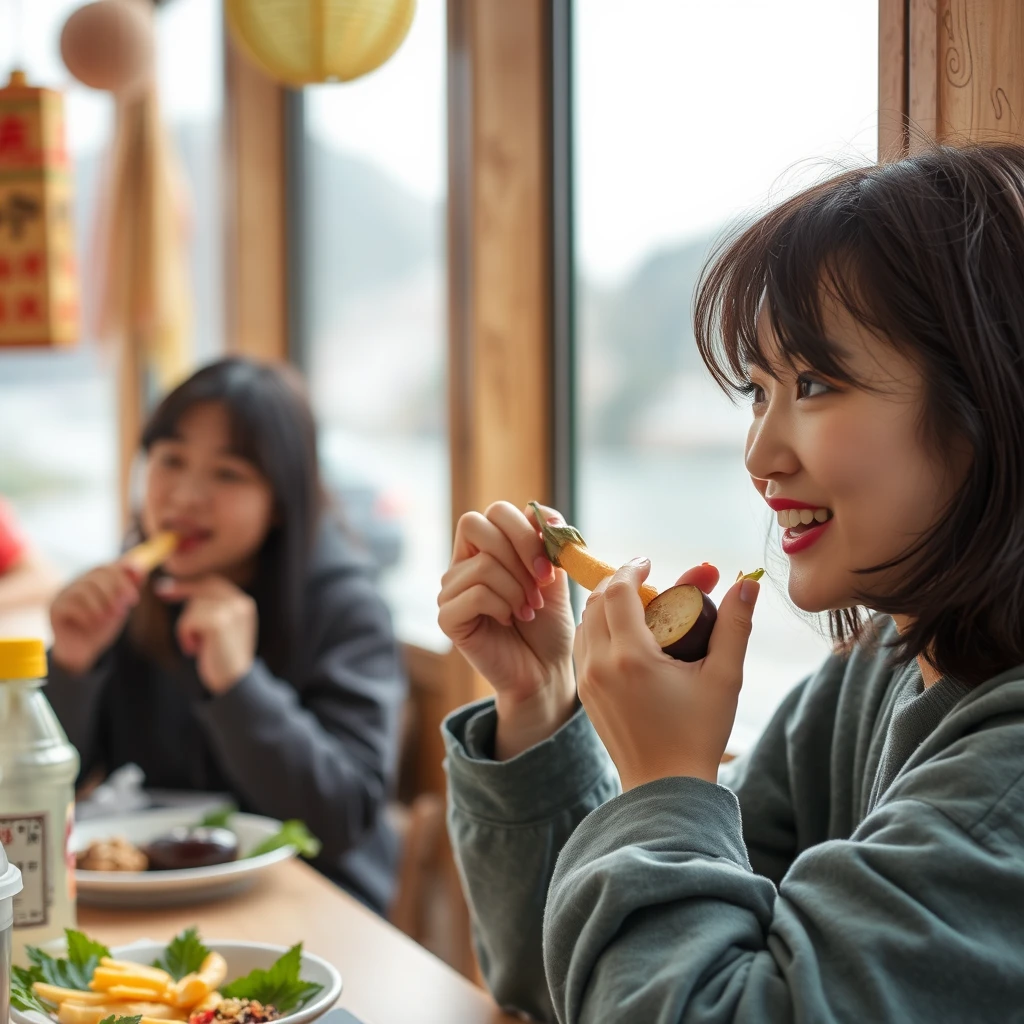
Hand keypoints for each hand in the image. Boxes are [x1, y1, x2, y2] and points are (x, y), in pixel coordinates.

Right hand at [50, 558, 145, 674]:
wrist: (83, 652)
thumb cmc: (102, 626)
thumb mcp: (120, 606)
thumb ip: (129, 588)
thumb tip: (140, 571)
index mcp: (93, 579)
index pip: (107, 568)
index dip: (123, 579)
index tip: (134, 597)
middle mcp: (77, 582)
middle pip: (96, 574)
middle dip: (114, 591)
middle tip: (122, 610)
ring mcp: (64, 593)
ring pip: (83, 588)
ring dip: (100, 604)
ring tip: (108, 618)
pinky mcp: (54, 607)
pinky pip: (70, 604)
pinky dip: (86, 614)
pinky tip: (93, 624)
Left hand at [155, 575, 256, 694]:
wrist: (233, 682)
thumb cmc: (221, 657)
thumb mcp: (219, 628)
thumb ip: (210, 608)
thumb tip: (171, 588)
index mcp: (244, 604)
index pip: (213, 583)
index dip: (188, 584)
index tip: (164, 589)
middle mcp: (241, 603)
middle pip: (201, 591)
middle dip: (184, 602)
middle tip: (171, 608)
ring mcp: (232, 611)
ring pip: (192, 606)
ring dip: (187, 627)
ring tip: (197, 645)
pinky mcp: (219, 622)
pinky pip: (188, 620)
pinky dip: (185, 635)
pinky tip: (194, 649)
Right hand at [438, 502, 576, 758]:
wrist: (545, 670)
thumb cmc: (549, 624)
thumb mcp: (555, 576)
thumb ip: (547, 542)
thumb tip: (538, 512)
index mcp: (489, 547)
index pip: (495, 512)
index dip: (526, 531)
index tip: (550, 564)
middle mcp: (464, 563)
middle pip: (475, 525)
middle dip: (519, 554)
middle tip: (540, 588)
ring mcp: (451, 590)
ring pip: (482, 565)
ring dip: (516, 589)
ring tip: (528, 610)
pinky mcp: (447, 617)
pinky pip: (474, 594)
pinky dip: (501, 606)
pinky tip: (508, 620)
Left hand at [574, 559, 758, 789]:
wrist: (665, 787)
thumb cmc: (699, 734)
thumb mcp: (724, 678)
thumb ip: (734, 626)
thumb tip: (748, 585)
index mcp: (631, 657)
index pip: (617, 592)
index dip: (632, 569)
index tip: (650, 563)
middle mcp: (600, 664)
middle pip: (596, 601)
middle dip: (621, 583)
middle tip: (649, 582)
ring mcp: (587, 680)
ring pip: (586, 622)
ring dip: (607, 605)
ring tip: (638, 605)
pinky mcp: (585, 693)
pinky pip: (583, 645)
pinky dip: (598, 628)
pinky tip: (625, 633)